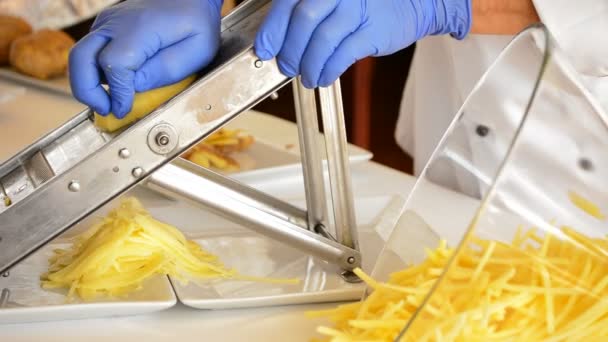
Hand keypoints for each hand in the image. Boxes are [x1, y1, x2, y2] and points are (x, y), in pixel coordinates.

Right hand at [69, 0, 221, 117]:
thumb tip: (135, 87)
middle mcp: (115, 23)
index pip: (114, 64)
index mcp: (139, 28)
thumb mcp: (197, 51)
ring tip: (109, 102)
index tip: (123, 109)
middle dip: (87, 91)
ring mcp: (107, 23)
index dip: (117, 92)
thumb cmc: (196, 22)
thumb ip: (166, 70)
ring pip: (80, 57)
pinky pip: (90, 53)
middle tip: (106, 110)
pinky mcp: (105, 28)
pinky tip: (114, 86)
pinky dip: (95, 72)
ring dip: (88, 83)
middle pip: (81, 59)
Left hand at [254, 0, 470, 87]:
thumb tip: (276, 40)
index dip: (272, 28)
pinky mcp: (373, 30)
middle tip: (286, 66)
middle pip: (303, 20)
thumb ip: (306, 11)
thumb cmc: (365, 3)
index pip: (288, 2)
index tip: (264, 48)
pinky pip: (343, 55)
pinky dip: (328, 70)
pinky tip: (323, 77)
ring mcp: (358, 8)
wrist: (414, 3)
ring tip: (307, 76)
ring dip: (309, 65)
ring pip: (322, 40)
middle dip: (290, 50)